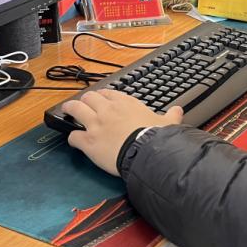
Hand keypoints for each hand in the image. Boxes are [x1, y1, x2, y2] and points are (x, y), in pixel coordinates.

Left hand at [64, 89, 182, 175]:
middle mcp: (107, 110)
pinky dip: (72, 138)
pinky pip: (73, 136)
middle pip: (89, 97)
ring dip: (70, 109)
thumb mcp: (167, 123)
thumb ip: (171, 115)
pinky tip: (73, 140)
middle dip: (84, 100)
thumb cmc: (155, 137)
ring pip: (76, 109)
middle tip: (82, 104)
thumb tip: (179, 110)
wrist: (146, 153)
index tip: (101, 99)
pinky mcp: (88, 142)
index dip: (102, 96)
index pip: (108, 93)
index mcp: (125, 103)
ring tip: (67, 111)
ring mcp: (96, 125)